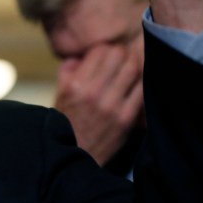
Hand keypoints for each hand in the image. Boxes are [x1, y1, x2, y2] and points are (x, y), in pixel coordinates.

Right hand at [54, 45, 143, 165]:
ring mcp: (112, 105)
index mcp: (76, 84)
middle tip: (123, 57)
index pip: (100, 51)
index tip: (106, 53)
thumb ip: (68, 70)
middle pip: (120, 56)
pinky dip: (142, 82)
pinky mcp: (126, 118)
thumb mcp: (60, 92)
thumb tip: (81, 55)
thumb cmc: (66, 120)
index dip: (105, 48)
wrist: (75, 153)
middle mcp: (94, 92)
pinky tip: (138, 83)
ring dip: (135, 65)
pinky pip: (141, 90)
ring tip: (132, 68)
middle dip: (123, 53)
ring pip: (134, 70)